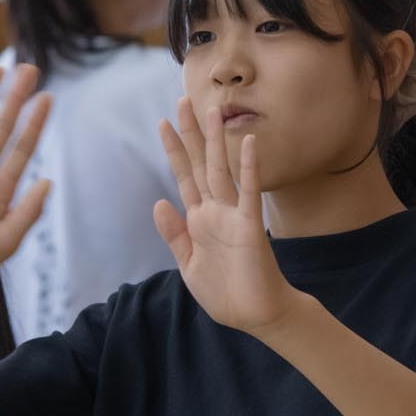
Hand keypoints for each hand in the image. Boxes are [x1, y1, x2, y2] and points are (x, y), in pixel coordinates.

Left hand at [153, 97, 299, 334]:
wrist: (256, 315)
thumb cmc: (226, 293)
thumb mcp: (189, 265)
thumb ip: (175, 235)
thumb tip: (158, 202)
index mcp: (199, 221)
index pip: (184, 178)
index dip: (173, 151)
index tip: (162, 123)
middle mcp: (215, 212)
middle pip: (201, 165)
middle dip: (191, 134)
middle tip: (183, 100)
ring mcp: (233, 216)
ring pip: (222, 170)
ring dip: (216, 141)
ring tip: (212, 109)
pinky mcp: (250, 227)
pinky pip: (249, 193)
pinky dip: (249, 168)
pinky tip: (248, 144)